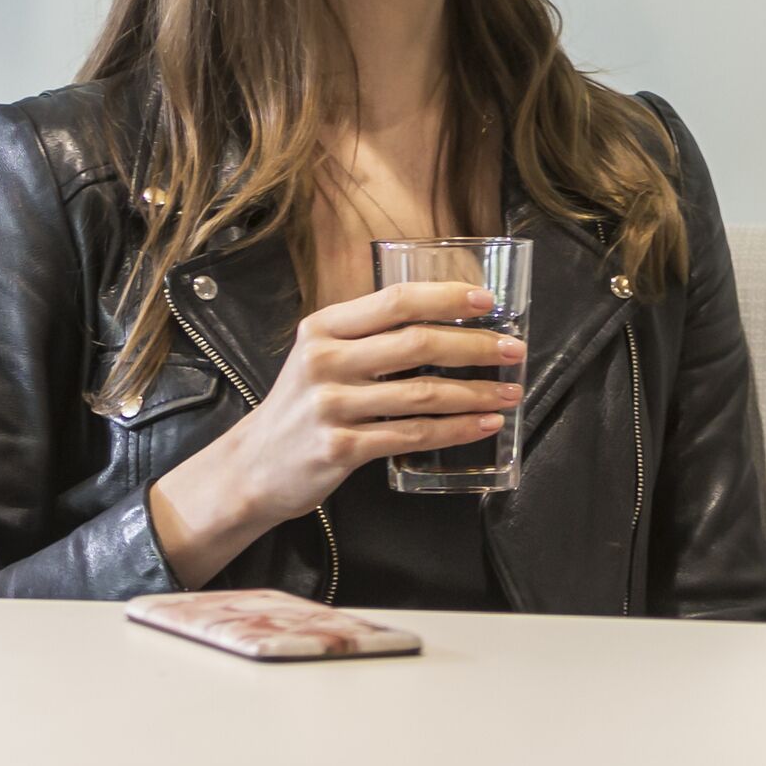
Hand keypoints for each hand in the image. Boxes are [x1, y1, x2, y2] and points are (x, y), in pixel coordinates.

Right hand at [150, 281, 523, 584]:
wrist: (251, 468)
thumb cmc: (299, 407)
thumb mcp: (320, 356)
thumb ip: (368, 335)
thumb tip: (446, 320)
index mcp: (324, 328)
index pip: (396, 301)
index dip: (447, 297)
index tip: (488, 301)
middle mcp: (325, 361)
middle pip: (417, 343)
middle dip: (475, 344)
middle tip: (514, 348)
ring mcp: (331, 406)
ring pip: (423, 394)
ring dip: (476, 392)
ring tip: (510, 391)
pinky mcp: (341, 448)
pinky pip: (413, 435)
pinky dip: (456, 429)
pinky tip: (483, 424)